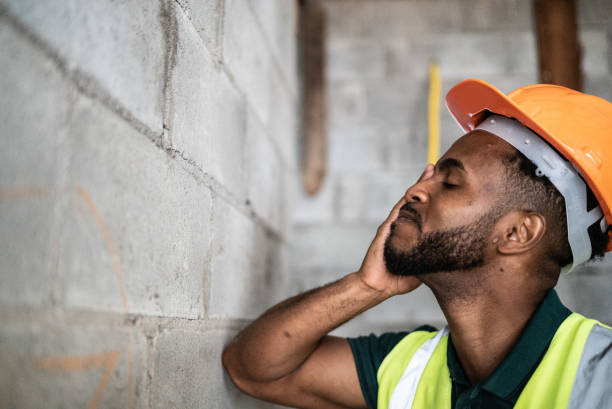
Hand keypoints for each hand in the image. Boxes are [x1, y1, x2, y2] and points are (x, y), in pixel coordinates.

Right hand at [356, 164, 433, 297]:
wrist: (377, 285)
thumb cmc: (398, 279)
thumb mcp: (422, 266)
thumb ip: (433, 257)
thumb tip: (454, 256)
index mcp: (409, 232)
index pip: (422, 210)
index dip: (431, 196)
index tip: (442, 183)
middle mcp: (400, 225)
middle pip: (414, 199)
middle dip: (424, 183)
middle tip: (435, 167)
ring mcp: (392, 226)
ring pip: (406, 201)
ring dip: (417, 185)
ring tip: (428, 170)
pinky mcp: (386, 230)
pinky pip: (397, 212)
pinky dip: (405, 201)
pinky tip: (413, 191)